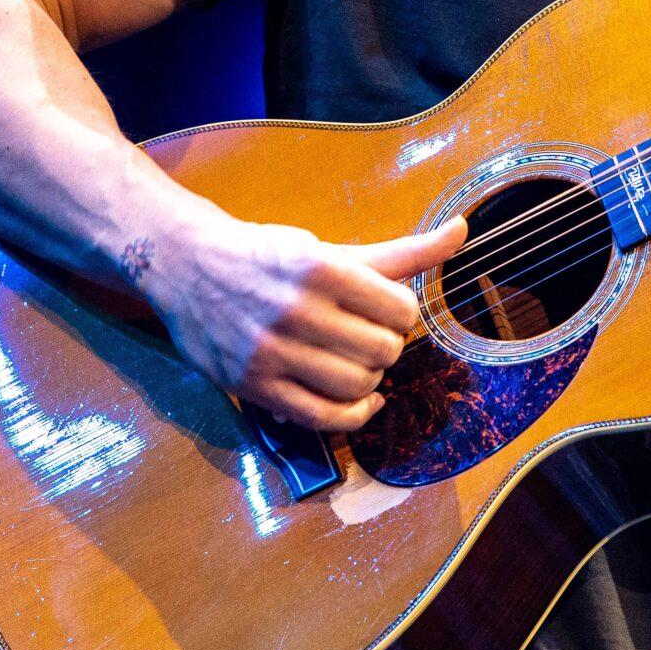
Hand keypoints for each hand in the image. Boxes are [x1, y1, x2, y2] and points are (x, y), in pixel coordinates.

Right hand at [137, 206, 466, 431]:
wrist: (187, 268)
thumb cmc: (269, 257)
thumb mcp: (332, 250)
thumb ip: (402, 252)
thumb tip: (463, 230)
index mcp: (320, 270)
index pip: (400, 310)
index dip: (403, 313)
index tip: (387, 309)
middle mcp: (295, 311)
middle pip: (383, 350)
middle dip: (388, 345)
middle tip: (371, 335)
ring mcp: (271, 353)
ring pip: (357, 386)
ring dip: (372, 379)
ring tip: (360, 362)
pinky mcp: (254, 387)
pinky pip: (322, 419)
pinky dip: (355, 416)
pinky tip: (362, 401)